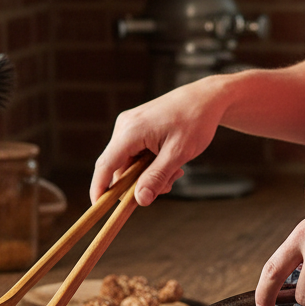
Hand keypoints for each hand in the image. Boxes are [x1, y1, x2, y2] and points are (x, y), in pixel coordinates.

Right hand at [90, 78, 227, 206]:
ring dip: (149, 174)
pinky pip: (136, 154)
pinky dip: (151, 164)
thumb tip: (140, 200)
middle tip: (167, 186)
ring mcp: (130, 126)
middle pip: (119, 168)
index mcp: (130, 131)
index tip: (99, 207)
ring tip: (176, 171)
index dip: (99, 189)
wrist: (206, 98)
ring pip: (130, 163)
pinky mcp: (137, 127)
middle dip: (139, 183)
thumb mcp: (178, 153)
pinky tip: (171, 163)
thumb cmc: (195, 121)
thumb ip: (157, 177)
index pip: (105, 166)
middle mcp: (124, 127)